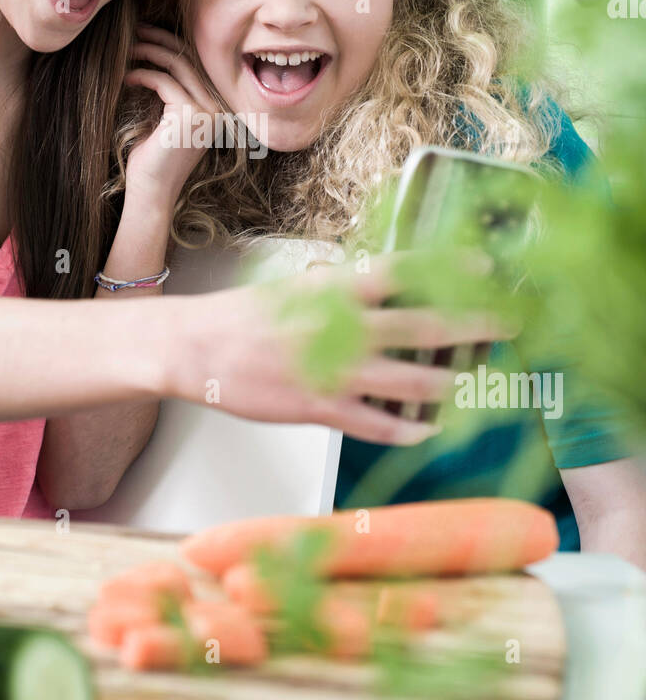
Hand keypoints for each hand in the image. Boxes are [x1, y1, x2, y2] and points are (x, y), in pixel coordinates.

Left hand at [123, 24, 222, 205]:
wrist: (151, 192)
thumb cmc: (152, 160)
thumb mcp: (163, 119)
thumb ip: (167, 94)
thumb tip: (152, 55)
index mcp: (214, 109)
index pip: (194, 65)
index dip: (170, 45)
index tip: (146, 34)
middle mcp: (216, 109)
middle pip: (188, 59)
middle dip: (160, 40)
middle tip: (136, 29)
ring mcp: (207, 112)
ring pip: (177, 66)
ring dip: (149, 52)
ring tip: (127, 48)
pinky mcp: (190, 115)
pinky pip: (163, 81)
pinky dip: (142, 74)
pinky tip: (126, 77)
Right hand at [161, 257, 517, 443]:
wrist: (193, 348)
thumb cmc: (239, 317)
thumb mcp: (290, 290)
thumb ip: (332, 290)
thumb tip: (367, 282)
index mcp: (331, 291)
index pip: (400, 273)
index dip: (445, 270)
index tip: (483, 268)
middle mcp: (339, 328)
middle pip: (420, 327)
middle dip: (469, 326)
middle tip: (505, 324)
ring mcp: (331, 371)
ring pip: (407, 381)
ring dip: (448, 383)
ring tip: (474, 383)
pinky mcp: (317, 408)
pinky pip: (372, 423)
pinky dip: (403, 428)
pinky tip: (424, 430)